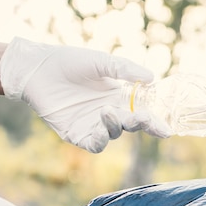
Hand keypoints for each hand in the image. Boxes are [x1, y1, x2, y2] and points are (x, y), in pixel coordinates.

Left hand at [0, 37, 170, 152]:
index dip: (154, 123)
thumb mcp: (102, 61)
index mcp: (118, 97)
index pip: (141, 113)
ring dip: (115, 125)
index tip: (167, 130)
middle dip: (140, 124)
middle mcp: (108, 113)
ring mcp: (92, 125)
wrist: (38, 68)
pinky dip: (99, 140)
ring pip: (113, 134)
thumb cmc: (69, 61)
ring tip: (106, 110)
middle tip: (143, 118)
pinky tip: (99, 126)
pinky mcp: (76, 134)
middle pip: (131, 125)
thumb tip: (152, 79)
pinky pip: (93, 144)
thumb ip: (126, 70)